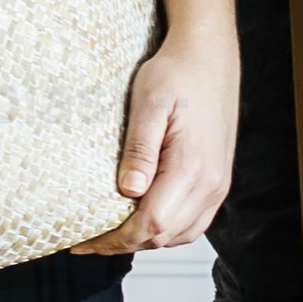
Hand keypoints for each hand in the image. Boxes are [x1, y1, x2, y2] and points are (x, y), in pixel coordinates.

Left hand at [96, 24, 241, 253]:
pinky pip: (193, 223)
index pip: (151, 223)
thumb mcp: (150, 102)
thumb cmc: (178, 72)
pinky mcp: (218, 181)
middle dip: (124, 244)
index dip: (115, 240)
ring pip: (181, 235)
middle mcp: (211, 183)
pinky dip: (167, 231)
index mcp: (192, 166)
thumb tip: (128, 191)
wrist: (210, 56)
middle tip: (88, 242)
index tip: (84, 243)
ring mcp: (218, 185)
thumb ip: (140, 149)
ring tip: (112, 235)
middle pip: (164, 236)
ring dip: (146, 241)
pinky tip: (144, 222)